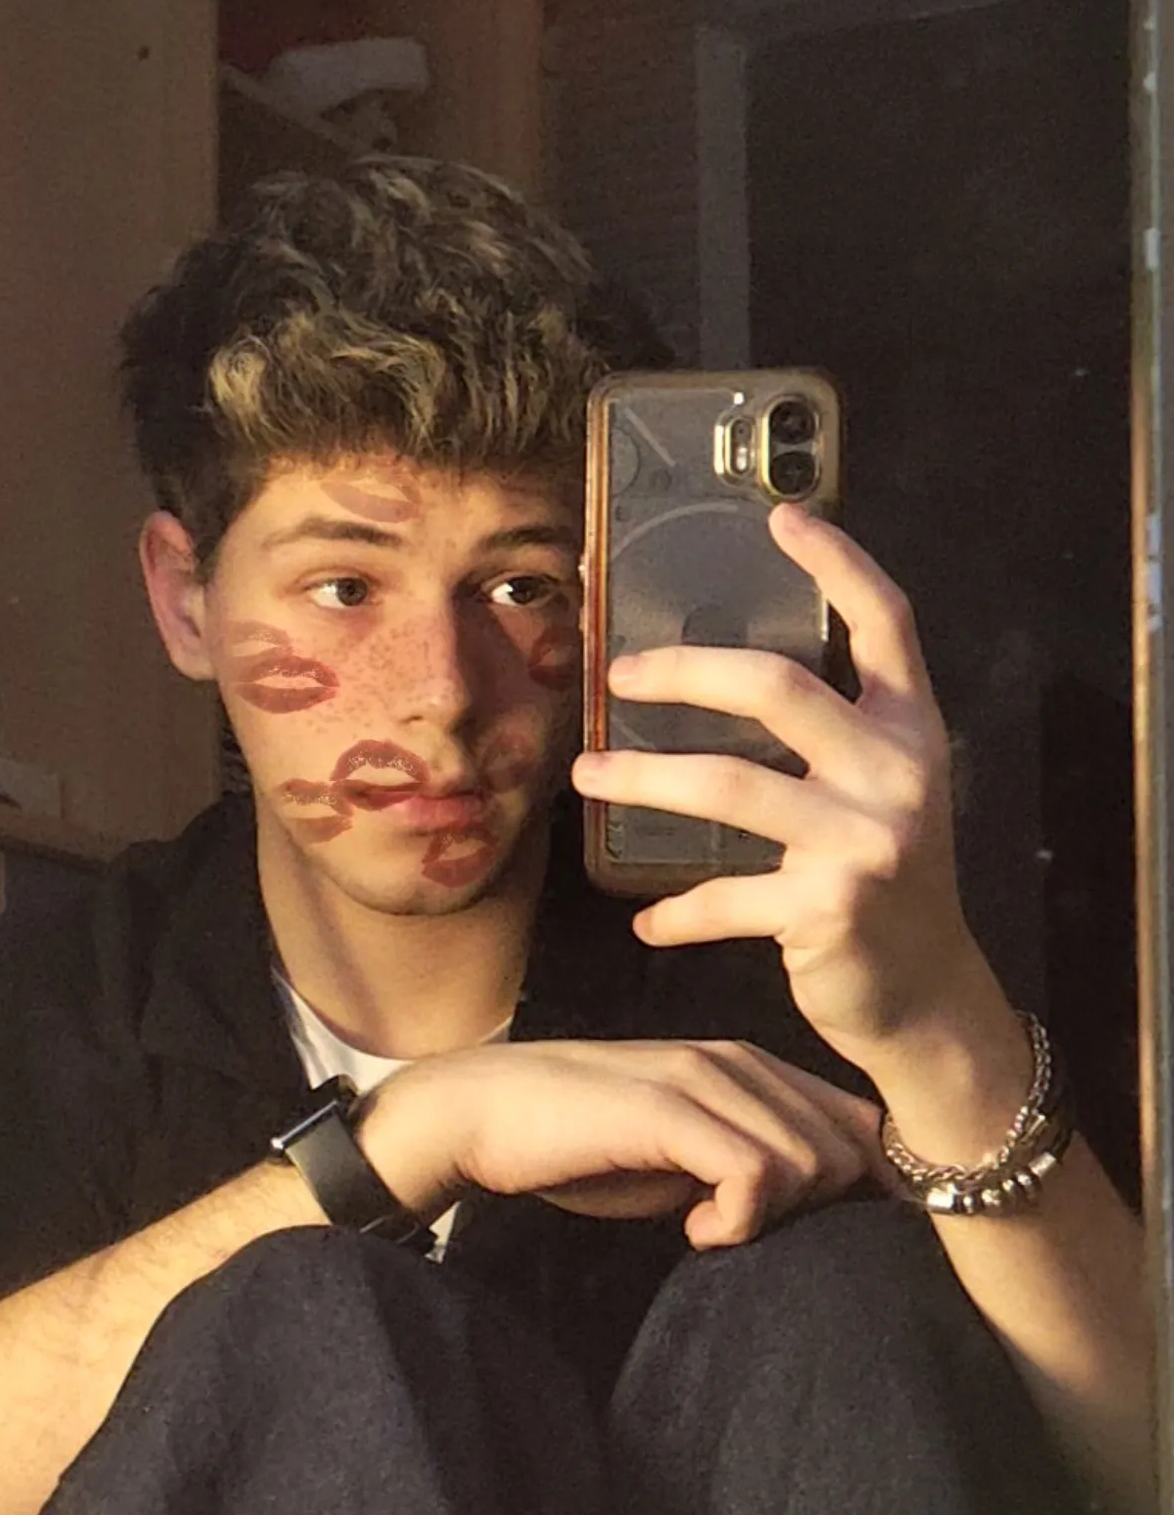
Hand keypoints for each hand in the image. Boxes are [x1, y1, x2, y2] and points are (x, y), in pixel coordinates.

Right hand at [359, 1037, 885, 1249]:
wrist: (484, 1114)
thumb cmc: (579, 1143)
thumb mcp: (683, 1156)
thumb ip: (745, 1164)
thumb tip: (813, 1211)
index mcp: (747, 1067)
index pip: (858, 1123)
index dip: (857, 1187)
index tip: (804, 1232)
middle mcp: (737, 1062)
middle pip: (850, 1149)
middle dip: (815, 1209)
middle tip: (743, 1228)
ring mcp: (703, 1080)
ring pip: (811, 1163)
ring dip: (769, 1217)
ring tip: (706, 1226)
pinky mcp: (670, 1109)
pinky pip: (756, 1176)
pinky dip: (736, 1222)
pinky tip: (691, 1231)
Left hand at [570, 504, 989, 1074]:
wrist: (929, 997)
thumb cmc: (887, 883)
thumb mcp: (884, 794)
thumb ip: (834, 737)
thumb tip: (719, 679)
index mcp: (910, 730)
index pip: (886, 622)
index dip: (838, 563)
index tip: (781, 517)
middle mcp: (896, 772)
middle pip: (778, 687)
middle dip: (684, 672)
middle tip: (617, 676)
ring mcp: (865, 841)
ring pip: (728, 787)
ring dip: (642, 780)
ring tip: (585, 775)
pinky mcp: (829, 909)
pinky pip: (724, 899)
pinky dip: (677, 914)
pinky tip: (646, 922)